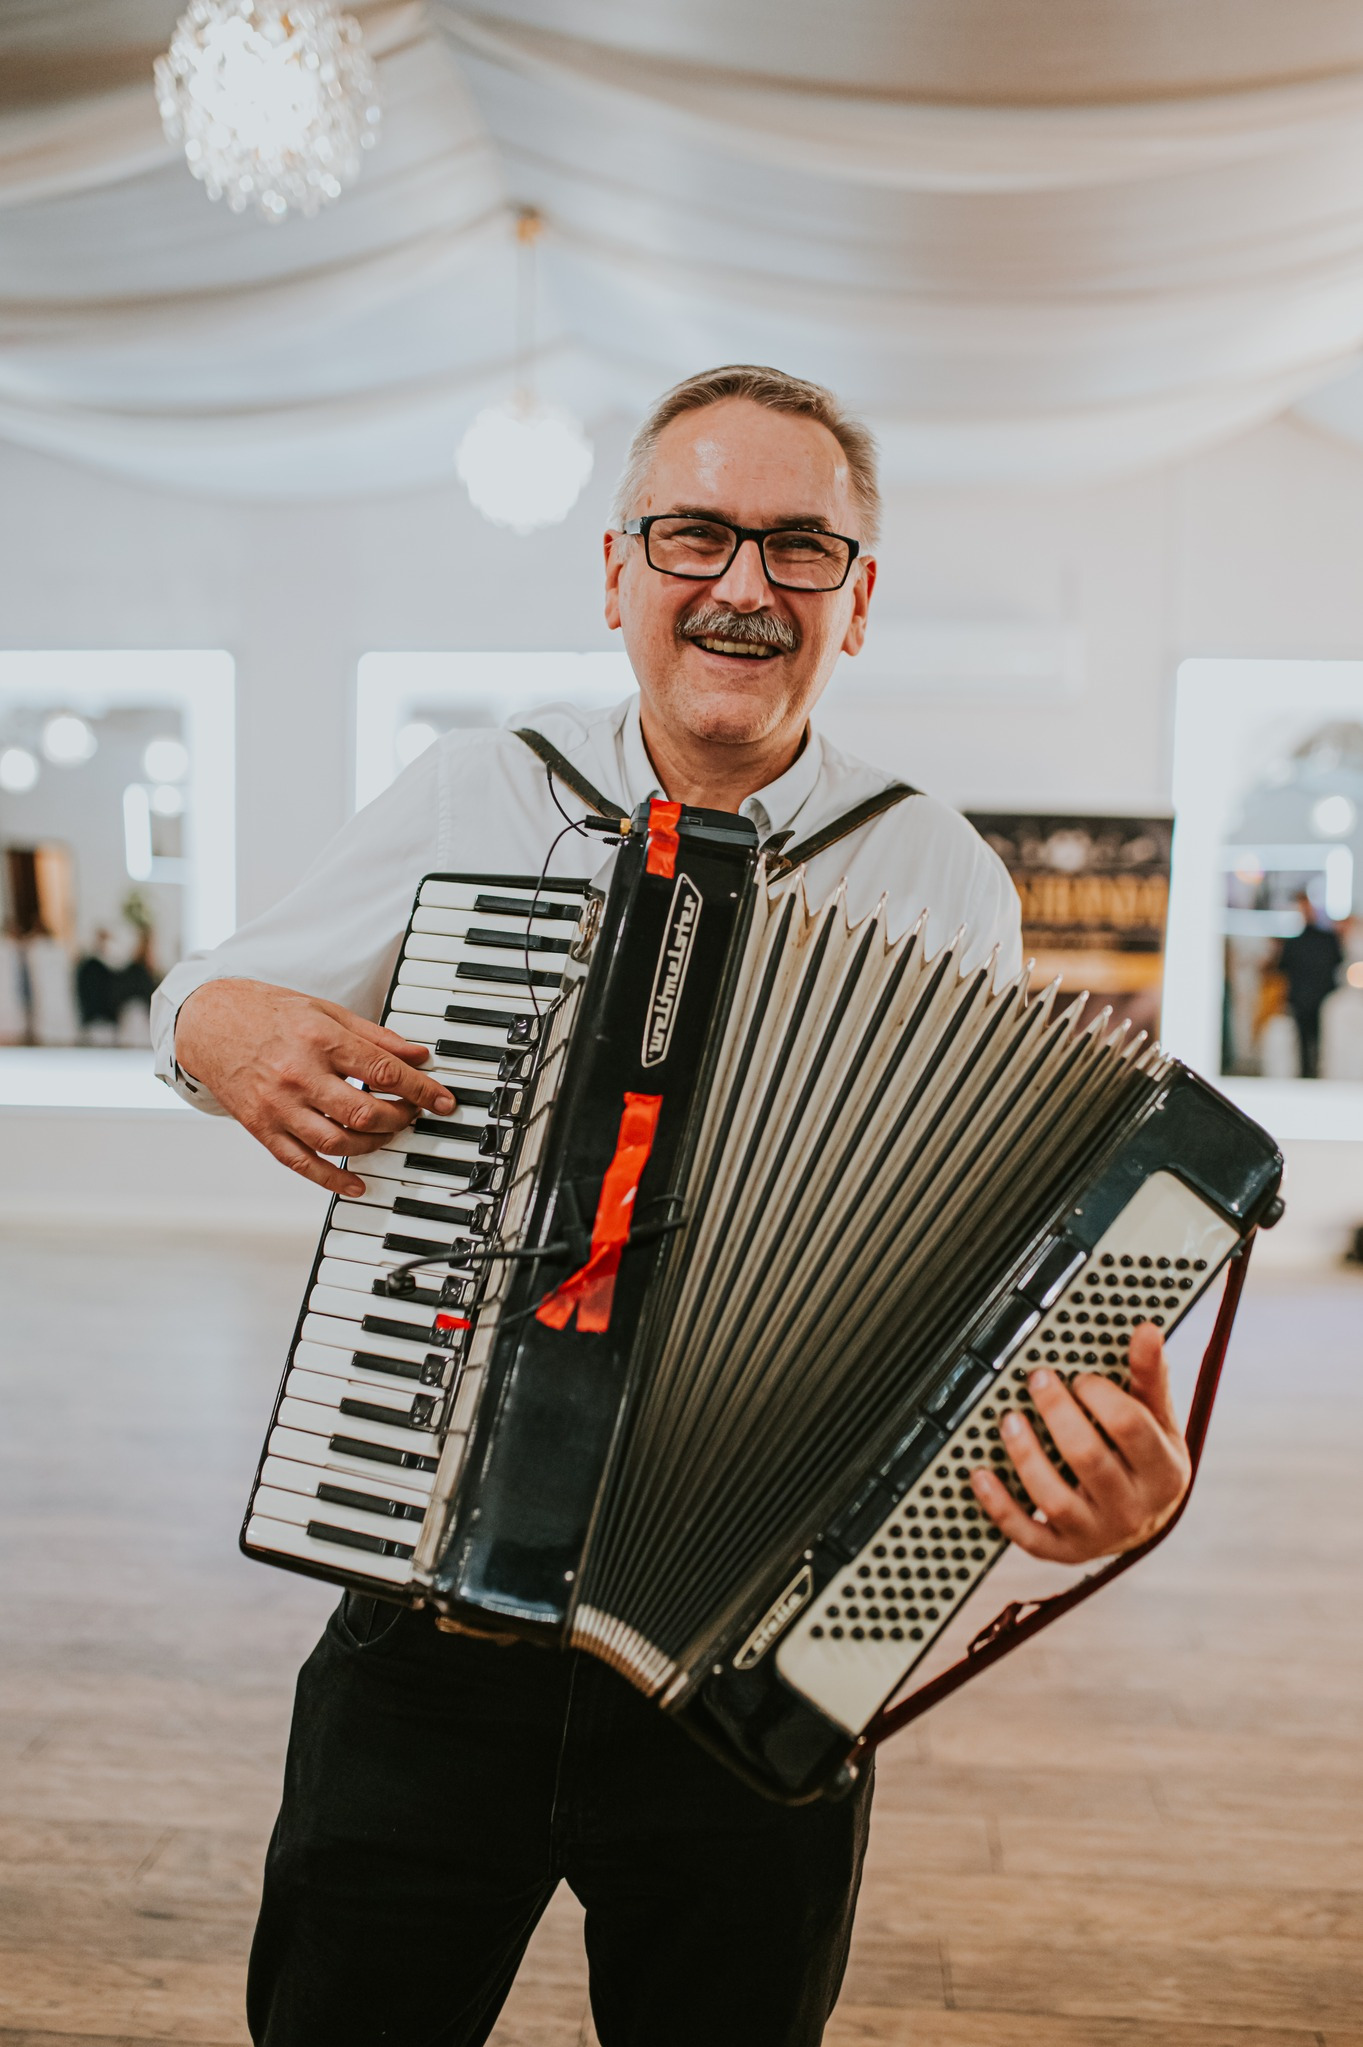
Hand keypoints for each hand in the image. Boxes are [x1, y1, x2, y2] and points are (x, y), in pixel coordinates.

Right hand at [174, 978, 454, 1196]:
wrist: (209, 1023)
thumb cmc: (268, 1013)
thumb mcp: (326, 1011)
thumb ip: (374, 1036)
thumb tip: (418, 1055)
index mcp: (318, 1039)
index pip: (383, 1070)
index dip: (421, 1089)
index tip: (443, 1100)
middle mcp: (298, 1075)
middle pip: (363, 1111)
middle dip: (399, 1117)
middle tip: (411, 1113)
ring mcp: (278, 1106)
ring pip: (337, 1141)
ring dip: (374, 1144)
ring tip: (387, 1133)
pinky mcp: (263, 1129)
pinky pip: (302, 1163)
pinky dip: (333, 1178)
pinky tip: (358, 1183)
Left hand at [969, 1322, 1190, 1563]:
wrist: (1146, 1519)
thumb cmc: (1147, 1459)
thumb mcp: (1157, 1420)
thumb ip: (1149, 1377)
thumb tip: (1146, 1330)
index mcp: (1164, 1472)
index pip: (1131, 1427)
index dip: (1100, 1395)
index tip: (1080, 1377)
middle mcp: (1133, 1509)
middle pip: (1089, 1459)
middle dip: (1057, 1414)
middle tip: (1038, 1380)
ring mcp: (1096, 1535)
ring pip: (1054, 1499)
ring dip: (1025, 1456)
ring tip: (1008, 1419)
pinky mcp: (1063, 1551)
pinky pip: (1027, 1534)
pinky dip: (999, 1506)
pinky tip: (980, 1474)